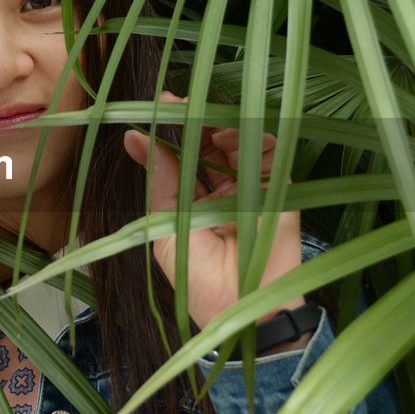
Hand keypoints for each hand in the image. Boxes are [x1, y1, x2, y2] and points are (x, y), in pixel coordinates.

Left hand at [121, 92, 304, 332]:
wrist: (240, 311)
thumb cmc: (198, 281)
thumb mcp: (166, 227)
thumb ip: (159, 181)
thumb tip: (134, 138)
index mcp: (197, 201)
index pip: (186, 156)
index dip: (174, 130)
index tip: (160, 105)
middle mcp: (226, 191)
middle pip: (214, 143)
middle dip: (196, 119)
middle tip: (179, 102)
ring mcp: (254, 190)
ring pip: (242, 143)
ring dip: (222, 125)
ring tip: (204, 120)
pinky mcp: (281, 192)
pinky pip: (272, 156)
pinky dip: (254, 138)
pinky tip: (232, 134)